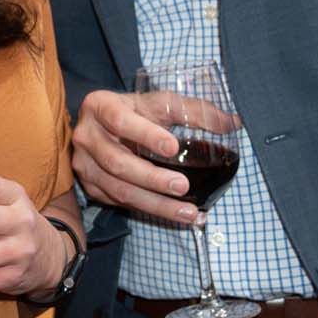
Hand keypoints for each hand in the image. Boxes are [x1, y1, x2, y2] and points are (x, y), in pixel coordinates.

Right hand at [71, 88, 238, 224]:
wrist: (103, 126)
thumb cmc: (135, 111)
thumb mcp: (159, 103)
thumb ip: (193, 110)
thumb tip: (233, 122)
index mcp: (100, 106)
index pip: (121, 121)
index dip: (146, 135)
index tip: (173, 147)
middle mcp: (87, 136)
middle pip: (118, 163)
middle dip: (153, 179)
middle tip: (184, 186)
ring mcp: (84, 165)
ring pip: (120, 190)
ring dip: (156, 204)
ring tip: (188, 211)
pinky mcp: (91, 187)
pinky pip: (120, 204)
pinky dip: (150, 211)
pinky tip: (175, 214)